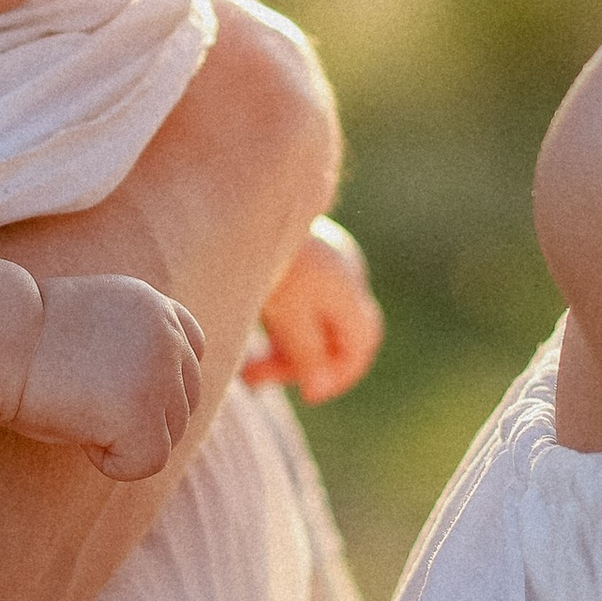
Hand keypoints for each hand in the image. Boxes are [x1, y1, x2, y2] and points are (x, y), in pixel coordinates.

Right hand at [11, 271, 205, 479]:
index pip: (192, 348)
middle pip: (185, 399)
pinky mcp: (142, 413)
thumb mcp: (90, 326)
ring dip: (125, 438)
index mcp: (152, 304)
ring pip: (169, 434)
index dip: (158, 380)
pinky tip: (79, 437)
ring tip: (76, 414)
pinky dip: (114, 463)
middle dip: (141, 415)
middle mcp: (166, 334)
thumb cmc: (21, 342)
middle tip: (83, 406)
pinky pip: (148, 462)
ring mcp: (159, 373)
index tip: (118, 389)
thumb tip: (149, 395)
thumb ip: (128, 346)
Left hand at [242, 217, 383, 402]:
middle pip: (334, 335)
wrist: (241, 205)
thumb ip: (308, 357)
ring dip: (281, 345)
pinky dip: (278, 321)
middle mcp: (343, 272)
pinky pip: (298, 300)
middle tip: (257, 379)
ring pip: (311, 319)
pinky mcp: (301, 253)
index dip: (339, 376)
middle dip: (301, 363)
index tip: (308, 395)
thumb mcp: (289, 319)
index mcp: (348, 289)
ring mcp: (324, 259)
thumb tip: (318, 389)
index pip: (360, 345)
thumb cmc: (270, 263)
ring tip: (243, 365)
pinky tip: (248, 328)